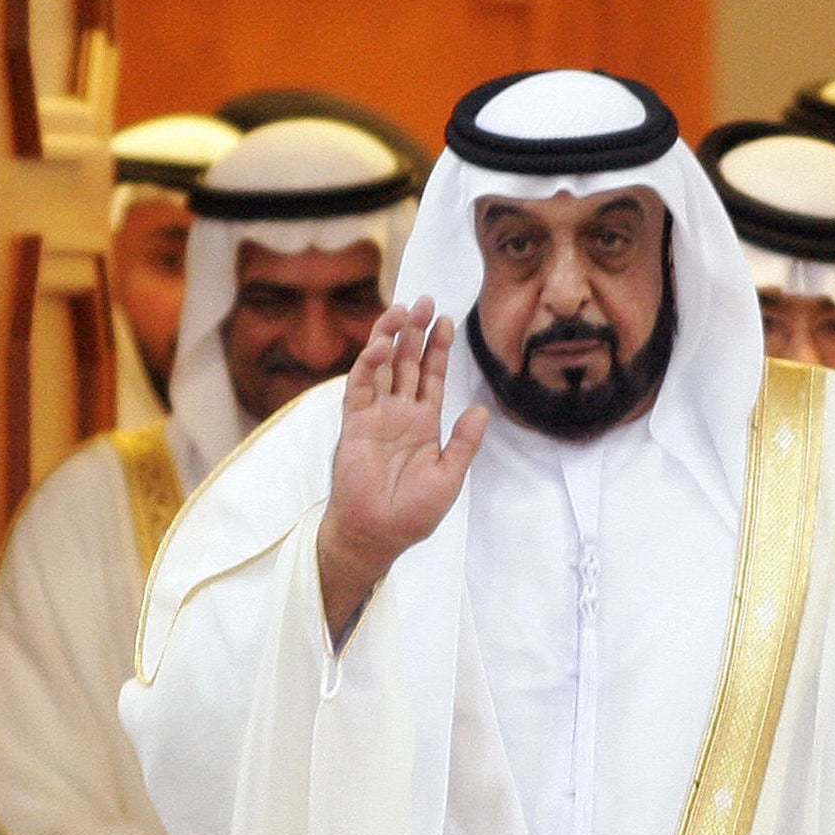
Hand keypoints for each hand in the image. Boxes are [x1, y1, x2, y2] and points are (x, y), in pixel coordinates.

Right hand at [317, 297, 487, 642]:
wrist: (378, 533)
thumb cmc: (413, 512)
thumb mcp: (450, 475)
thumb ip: (464, 442)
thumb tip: (480, 409)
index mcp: (423, 423)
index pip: (430, 376)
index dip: (437, 349)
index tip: (446, 320)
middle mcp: (398, 414)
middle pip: (406, 363)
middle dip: (415, 332)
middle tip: (423, 301)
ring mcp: (375, 416)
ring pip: (382, 368)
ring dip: (390, 339)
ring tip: (402, 310)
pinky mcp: (354, 424)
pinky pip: (360, 388)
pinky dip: (368, 365)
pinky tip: (381, 346)